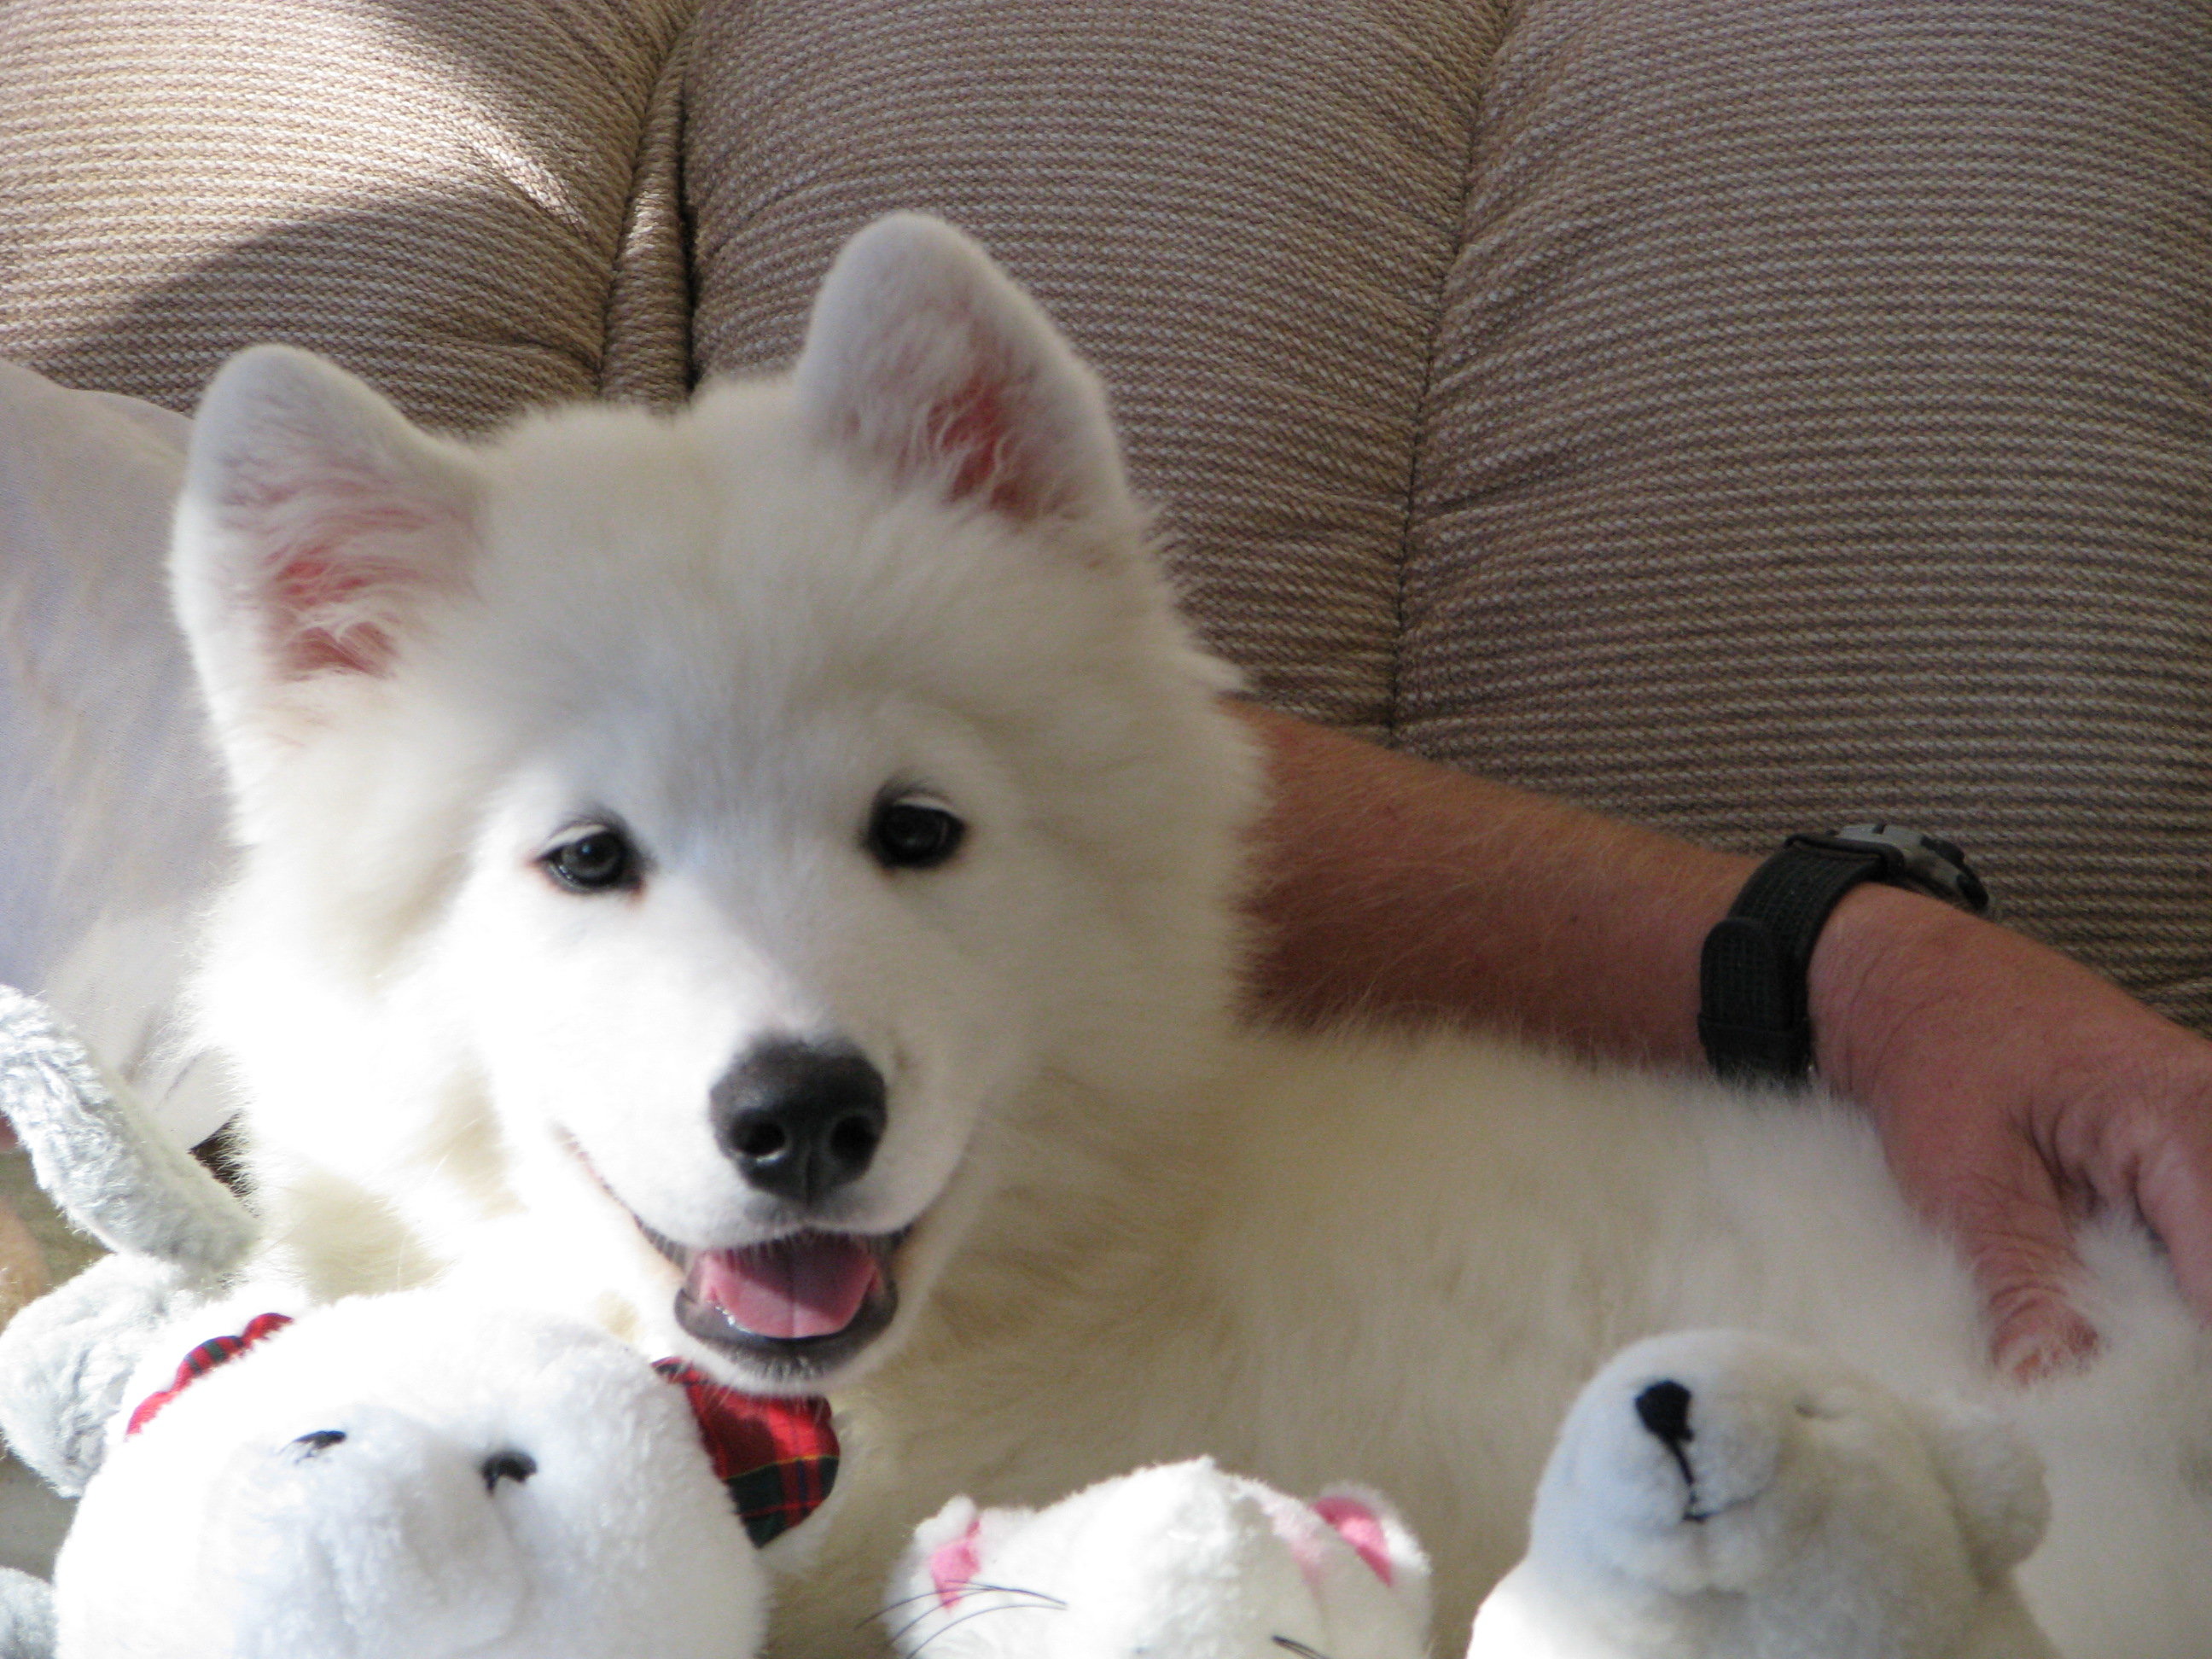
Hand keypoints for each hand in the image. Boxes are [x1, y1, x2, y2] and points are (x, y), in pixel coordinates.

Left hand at [1811, 883, 2211, 1377]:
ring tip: (2126, 1388)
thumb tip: (2058, 1395)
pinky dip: (2170, 1294)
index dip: (2189, 1370)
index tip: (2143, 1426)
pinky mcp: (2191, 1155)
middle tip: (2129, 1415)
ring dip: (2176, 1329)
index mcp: (2188, 1119)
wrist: (1898, 968)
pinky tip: (2122, 1338)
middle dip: (2183, 1353)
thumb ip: (2022, 1287)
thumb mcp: (1959, 1174)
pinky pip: (2198, 1240)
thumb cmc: (1928, 1041)